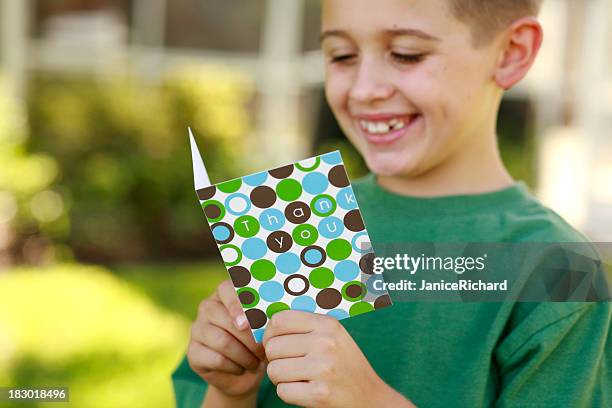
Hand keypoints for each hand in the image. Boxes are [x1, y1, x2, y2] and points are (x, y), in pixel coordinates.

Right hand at [187, 280, 265, 399]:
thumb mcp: (265, 325)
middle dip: (251, 339)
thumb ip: (267, 313)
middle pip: (228, 320)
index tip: (249, 322)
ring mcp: (197, 329)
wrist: (242, 372)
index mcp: (224, 293)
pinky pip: (217, 360)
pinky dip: (235, 367)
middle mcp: (208, 307)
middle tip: (264, 351)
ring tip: (256, 363)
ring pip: (223, 342)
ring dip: (245, 356)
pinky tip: (241, 368)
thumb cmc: (257, 341)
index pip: (227, 289)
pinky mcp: (193, 352)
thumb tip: (277, 311)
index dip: (238, 305)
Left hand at [263, 310, 413, 407]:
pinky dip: (289, 394)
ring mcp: (323, 369)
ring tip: (299, 378)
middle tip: (291, 365)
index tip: (275, 343)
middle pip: (272, 347)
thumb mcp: (333, 336)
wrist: (371, 398)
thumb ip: (304, 327)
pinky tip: (306, 391)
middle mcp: (325, 343)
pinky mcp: (320, 394)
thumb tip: (261, 322)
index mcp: (327, 324)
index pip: (279, 320)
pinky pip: (283, 391)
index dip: (270, 333)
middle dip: (275, 359)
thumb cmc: (344, 364)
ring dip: (281, 378)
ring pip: (274, 370)